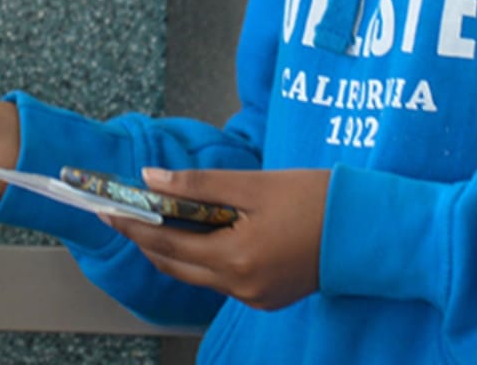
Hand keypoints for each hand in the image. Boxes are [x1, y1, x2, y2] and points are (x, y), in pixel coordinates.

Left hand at [107, 167, 327, 310]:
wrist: (369, 229)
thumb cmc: (318, 198)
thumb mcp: (255, 184)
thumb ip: (200, 183)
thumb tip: (152, 178)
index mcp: (236, 260)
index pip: (166, 245)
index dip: (133, 226)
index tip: (107, 208)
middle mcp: (241, 288)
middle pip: (176, 266)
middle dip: (147, 239)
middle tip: (125, 211)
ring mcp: (256, 297)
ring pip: (199, 274)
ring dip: (176, 247)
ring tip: (159, 215)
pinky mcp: (269, 296)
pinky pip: (223, 279)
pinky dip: (205, 256)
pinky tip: (203, 231)